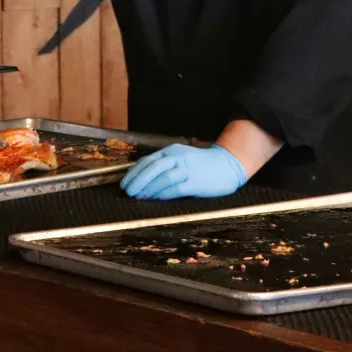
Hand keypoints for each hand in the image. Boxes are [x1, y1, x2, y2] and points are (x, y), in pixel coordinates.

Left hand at [120, 143, 247, 199]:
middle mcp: (178, 157)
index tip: (124, 183)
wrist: (227, 165)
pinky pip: (176, 188)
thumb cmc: (200, 165)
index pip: (148, 161)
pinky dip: (163, 194)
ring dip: (148, 188)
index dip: (134, 173)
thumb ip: (164, 165)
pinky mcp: (196, 182)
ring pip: (163, 177)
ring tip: (138, 197)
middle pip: (153, 167)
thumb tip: (141, 179)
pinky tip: (154, 199)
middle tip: (127, 191)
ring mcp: (188, 169)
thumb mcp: (180, 158)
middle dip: (137, 180)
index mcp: (172, 151)